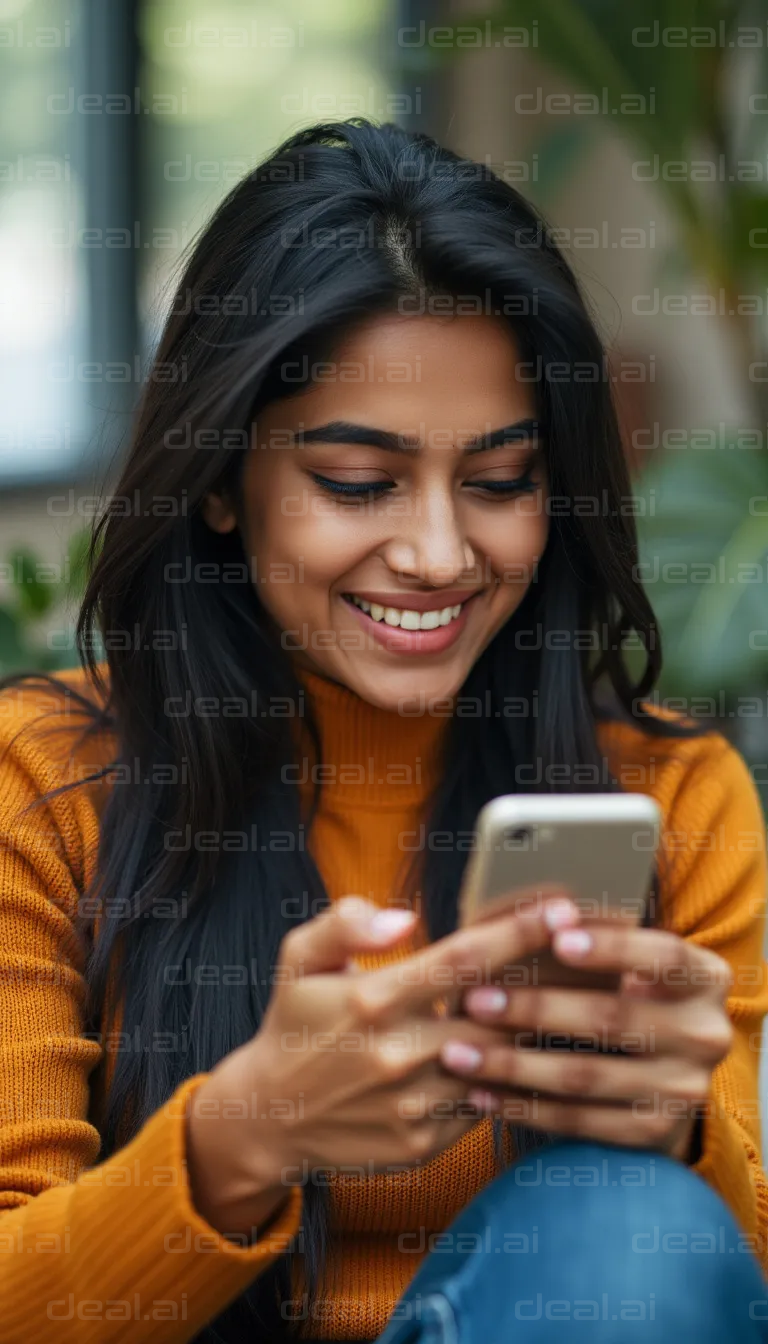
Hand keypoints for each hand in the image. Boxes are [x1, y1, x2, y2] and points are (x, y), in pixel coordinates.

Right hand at [186, 891, 580, 1237]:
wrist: (269, 1117)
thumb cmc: (294, 1023)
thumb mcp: (299, 959)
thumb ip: (345, 924)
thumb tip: (404, 917)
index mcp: (372, 999)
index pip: (463, 959)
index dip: (519, 933)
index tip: (563, 910)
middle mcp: (398, 1054)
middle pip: (499, 1013)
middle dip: (547, 983)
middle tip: (586, 956)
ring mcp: (413, 1106)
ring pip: (499, 1064)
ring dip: (531, 1034)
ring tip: (566, 1003)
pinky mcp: (423, 1145)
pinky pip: (484, 1106)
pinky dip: (503, 1079)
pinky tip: (517, 1056)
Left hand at [441, 918, 733, 1160]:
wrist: (662, 1074)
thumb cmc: (624, 992)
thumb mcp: (629, 963)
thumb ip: (593, 939)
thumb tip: (538, 909)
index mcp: (705, 979)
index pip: (664, 956)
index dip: (612, 947)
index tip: (558, 937)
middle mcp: (706, 1035)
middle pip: (613, 1018)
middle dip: (535, 1008)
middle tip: (474, 1000)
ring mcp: (684, 1090)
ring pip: (586, 1075)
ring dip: (513, 1064)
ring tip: (458, 1053)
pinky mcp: (655, 1133)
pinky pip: (580, 1121)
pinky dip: (525, 1106)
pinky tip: (481, 1093)